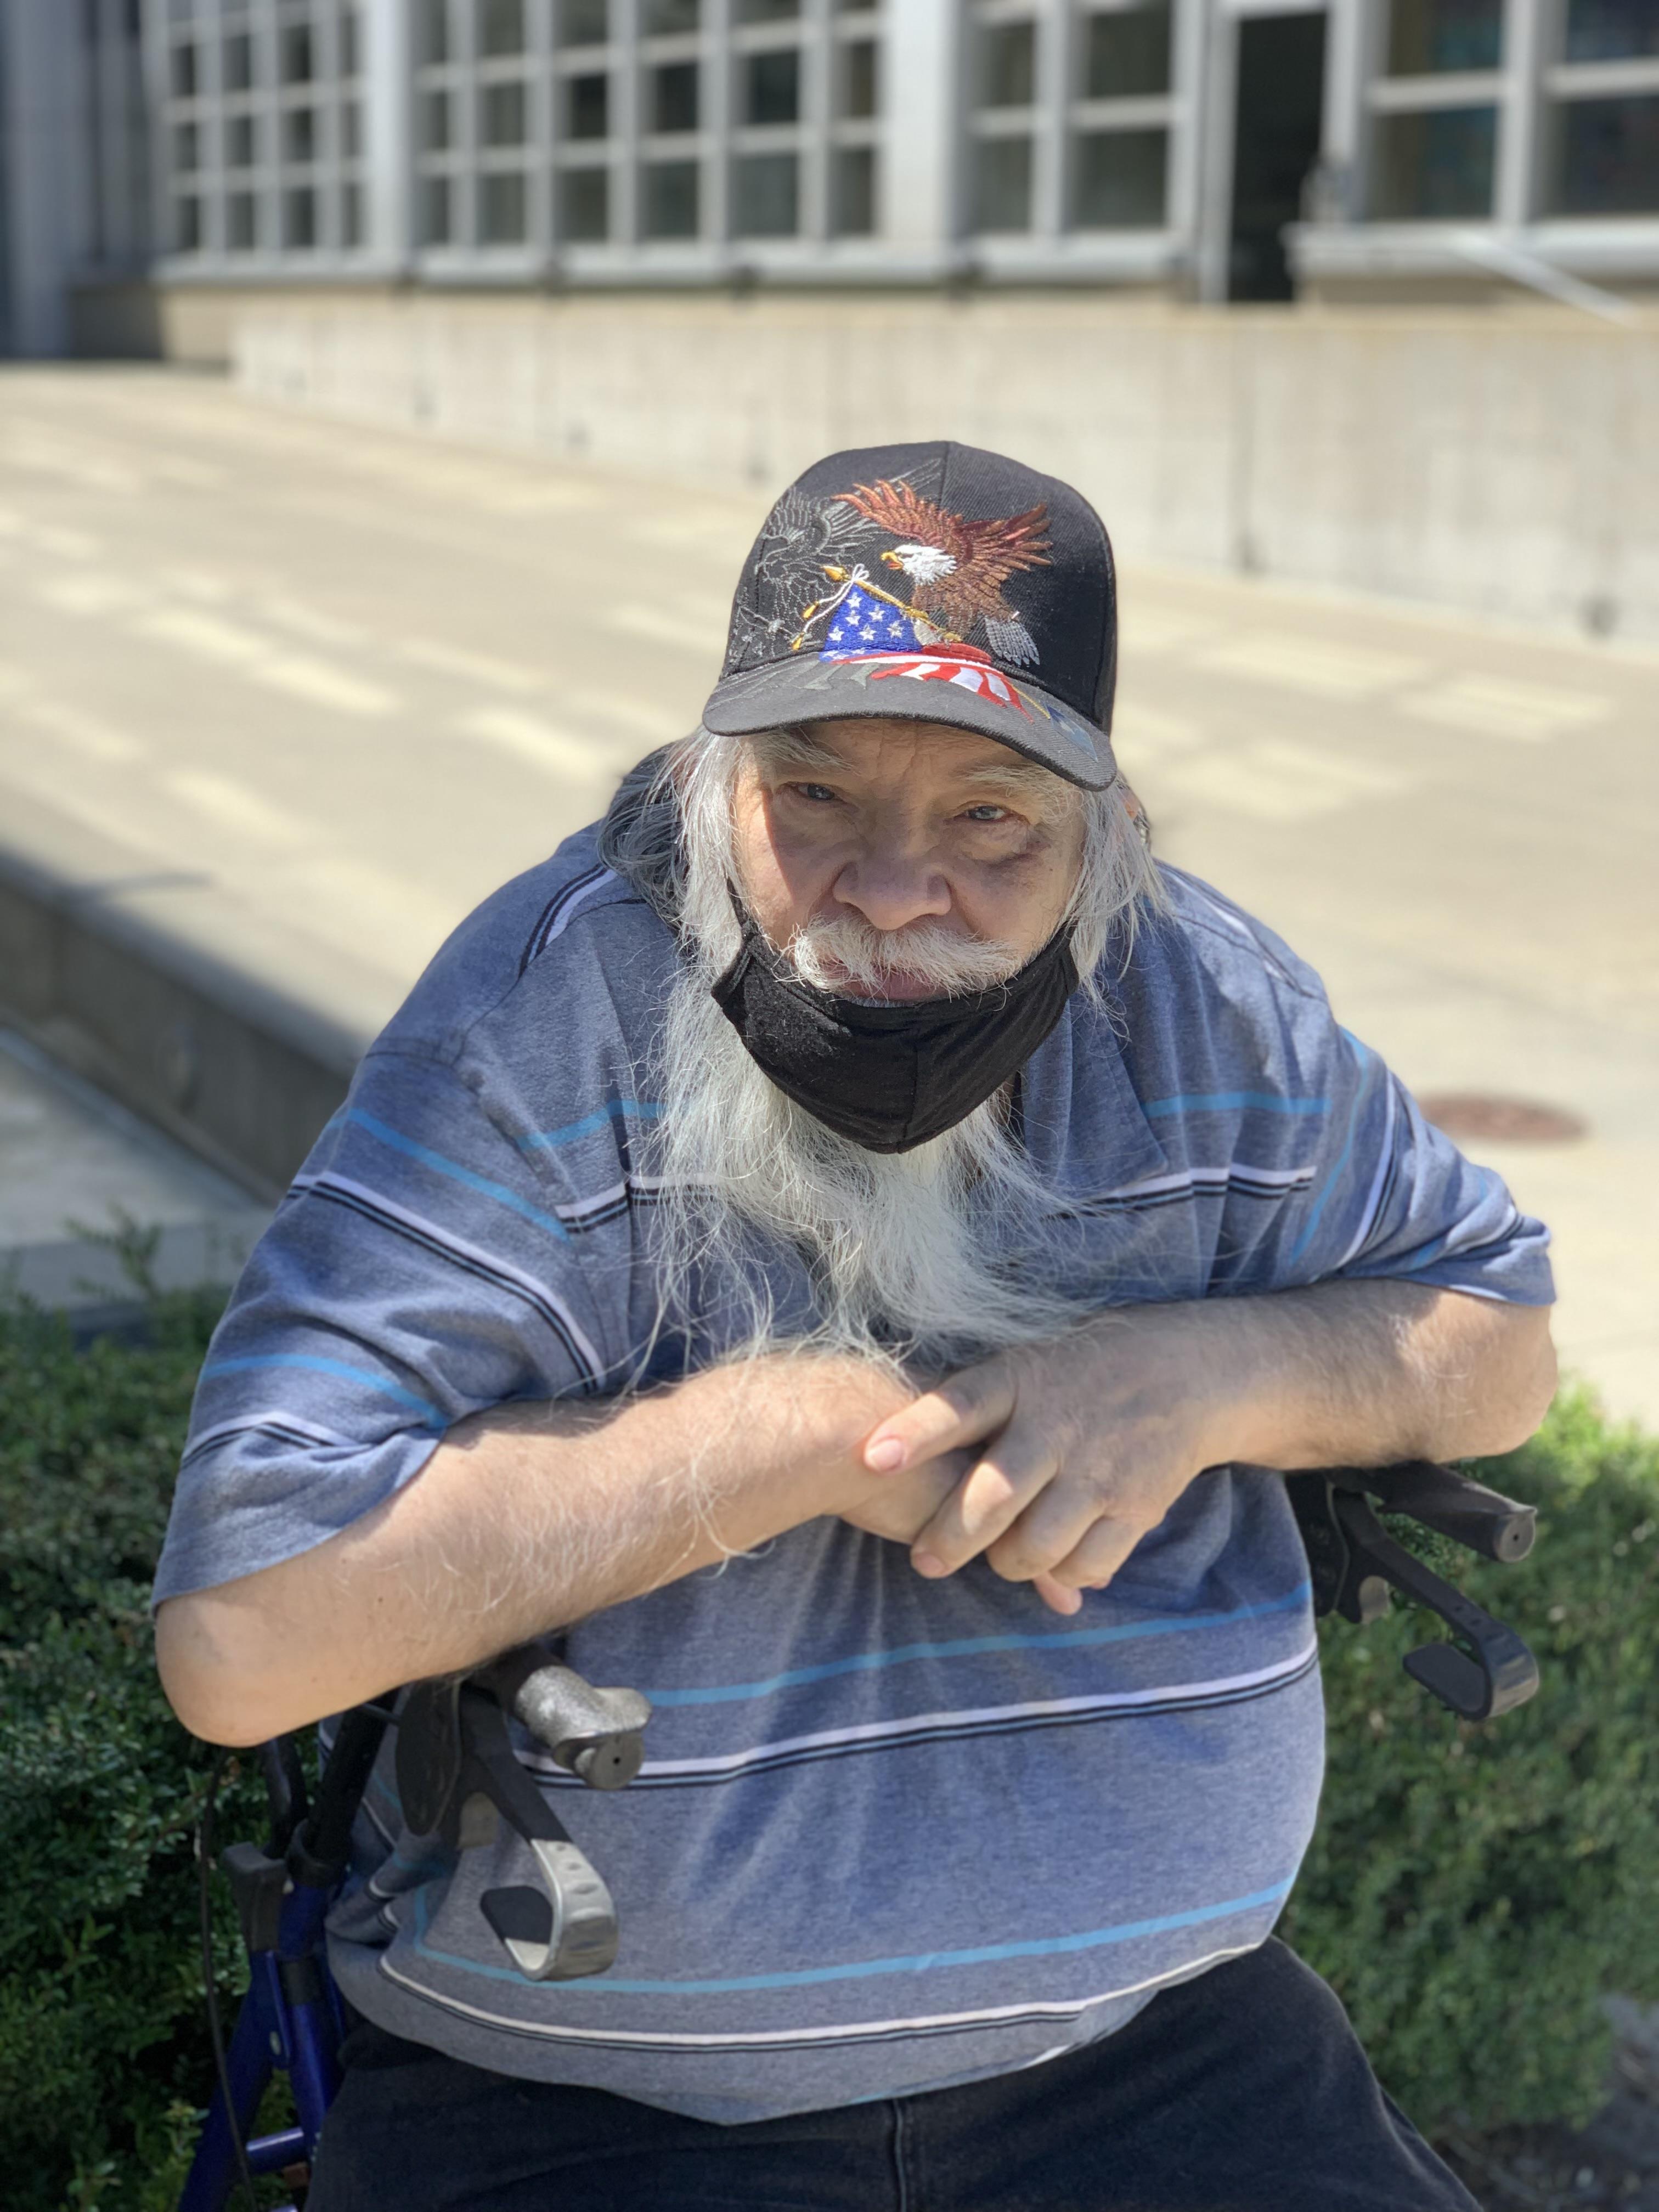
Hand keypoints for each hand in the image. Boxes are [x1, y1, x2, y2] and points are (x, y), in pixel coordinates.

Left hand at [858, 1307, 1238, 1612]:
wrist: (1187, 1371)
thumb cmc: (1078, 1373)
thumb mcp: (1024, 1364)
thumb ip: (973, 1406)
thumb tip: (891, 1452)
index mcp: (1019, 1381)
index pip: (959, 1406)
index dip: (914, 1433)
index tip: (873, 1458)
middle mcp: (1057, 1425)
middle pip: (993, 1496)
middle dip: (950, 1538)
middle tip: (926, 1560)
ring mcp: (1099, 1469)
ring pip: (1035, 1546)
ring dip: (1007, 1563)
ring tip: (999, 1556)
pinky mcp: (1137, 1506)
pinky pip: (1087, 1565)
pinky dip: (1063, 1574)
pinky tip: (1055, 1560)